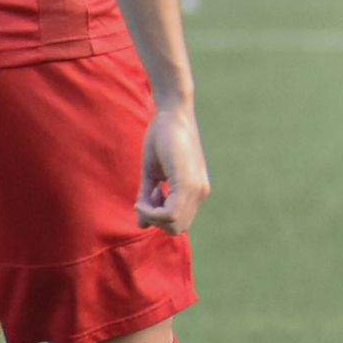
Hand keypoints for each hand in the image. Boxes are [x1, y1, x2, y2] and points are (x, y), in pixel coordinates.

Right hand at [138, 100, 209, 233]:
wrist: (171, 114)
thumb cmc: (161, 138)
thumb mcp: (152, 174)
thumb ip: (148, 199)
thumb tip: (142, 226)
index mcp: (195, 190)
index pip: (179, 222)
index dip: (160, 217)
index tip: (150, 194)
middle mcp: (200, 192)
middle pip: (178, 228)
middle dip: (157, 219)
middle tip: (149, 194)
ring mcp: (197, 189)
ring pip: (175, 224)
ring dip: (154, 215)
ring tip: (150, 190)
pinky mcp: (188, 183)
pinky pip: (171, 214)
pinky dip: (153, 210)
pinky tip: (147, 193)